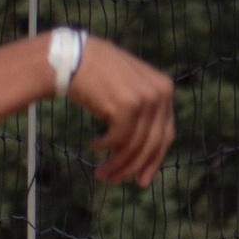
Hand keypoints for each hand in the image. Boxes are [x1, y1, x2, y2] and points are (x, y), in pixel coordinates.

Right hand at [68, 37, 173, 188]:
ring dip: (116, 164)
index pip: (165, 135)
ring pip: (134, 145)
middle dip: (133, 167)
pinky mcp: (127, 105)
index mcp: (165, 89)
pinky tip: (93, 145)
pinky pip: (118, 140)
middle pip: (151, 144)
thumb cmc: (98, 75)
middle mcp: (160, 93)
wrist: (73, 56)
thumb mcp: (129, 89)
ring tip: (101, 172)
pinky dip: (105, 147)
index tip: (141, 181)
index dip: (153, 161)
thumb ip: (142, 114)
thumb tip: (144, 157)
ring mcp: (145, 98)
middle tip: (115, 181)